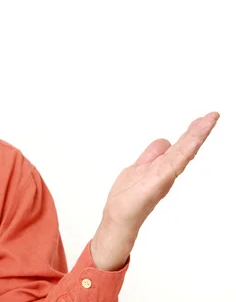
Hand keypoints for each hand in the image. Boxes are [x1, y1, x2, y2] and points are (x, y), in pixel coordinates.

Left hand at [91, 112, 219, 270]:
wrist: (119, 218)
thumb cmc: (128, 197)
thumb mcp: (139, 167)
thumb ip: (152, 155)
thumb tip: (165, 142)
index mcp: (162, 165)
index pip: (180, 145)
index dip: (193, 132)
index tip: (206, 117)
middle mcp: (166, 170)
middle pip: (185, 147)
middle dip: (199, 131)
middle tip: (214, 115)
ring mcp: (163, 176)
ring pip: (183, 153)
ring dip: (195, 136)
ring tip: (209, 121)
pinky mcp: (157, 182)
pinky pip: (173, 164)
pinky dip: (183, 152)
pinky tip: (192, 143)